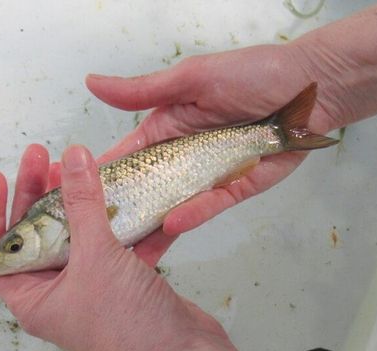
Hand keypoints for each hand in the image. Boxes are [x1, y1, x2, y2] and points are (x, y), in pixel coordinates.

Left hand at [0, 144, 261, 350]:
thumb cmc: (126, 323)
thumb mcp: (96, 257)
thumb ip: (83, 203)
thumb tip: (72, 155)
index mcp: (32, 298)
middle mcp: (57, 293)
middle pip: (36, 235)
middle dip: (38, 194)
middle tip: (43, 156)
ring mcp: (92, 287)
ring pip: (78, 235)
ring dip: (80, 201)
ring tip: (80, 164)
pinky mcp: (125, 282)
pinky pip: (115, 242)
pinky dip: (121, 218)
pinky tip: (125, 189)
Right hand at [88, 3, 376, 237]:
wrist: (309, 90)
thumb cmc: (253, 73)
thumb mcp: (192, 77)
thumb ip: (144, 90)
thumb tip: (93, 83)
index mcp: (165, 131)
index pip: (124, 160)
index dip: (99, 179)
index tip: (67, 198)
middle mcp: (182, 159)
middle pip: (146, 192)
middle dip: (122, 214)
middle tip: (92, 239)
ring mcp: (208, 178)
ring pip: (174, 208)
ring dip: (153, 229)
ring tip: (128, 252)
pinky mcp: (235, 190)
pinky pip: (210, 206)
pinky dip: (192, 215)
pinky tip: (171, 225)